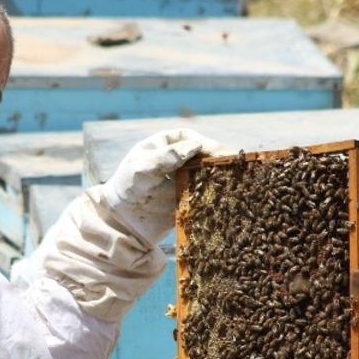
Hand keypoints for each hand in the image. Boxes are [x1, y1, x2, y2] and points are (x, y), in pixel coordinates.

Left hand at [102, 129, 221, 246]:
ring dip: (221, 175)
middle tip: (232, 165)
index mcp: (165, 144)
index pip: (189, 138)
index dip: (204, 143)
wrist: (122, 219)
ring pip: (208, 172)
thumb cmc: (127, 187)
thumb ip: (165, 157)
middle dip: (218, 158)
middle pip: (203, 154)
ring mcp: (185, 177)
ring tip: (235, 179)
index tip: (216, 152)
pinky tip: (228, 196)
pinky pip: (206, 192)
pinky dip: (217, 193)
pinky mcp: (190, 196)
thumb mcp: (142, 168)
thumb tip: (196, 146)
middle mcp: (178, 158)